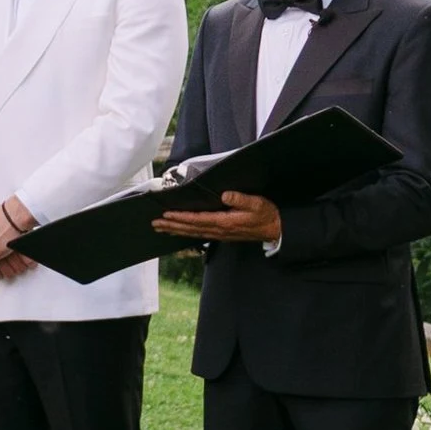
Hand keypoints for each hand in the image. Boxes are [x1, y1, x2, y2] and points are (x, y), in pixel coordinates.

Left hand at [154, 188, 282, 246]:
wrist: (275, 229)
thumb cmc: (266, 214)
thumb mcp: (256, 203)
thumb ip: (240, 199)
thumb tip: (225, 194)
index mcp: (225, 222)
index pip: (198, 220)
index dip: (181, 217)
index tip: (166, 215)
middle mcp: (219, 230)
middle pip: (190, 228)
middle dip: (172, 225)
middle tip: (155, 223)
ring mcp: (220, 233)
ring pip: (193, 233)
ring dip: (176, 230)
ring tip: (161, 228)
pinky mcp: (221, 234)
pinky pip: (199, 235)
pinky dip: (186, 233)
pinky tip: (179, 231)